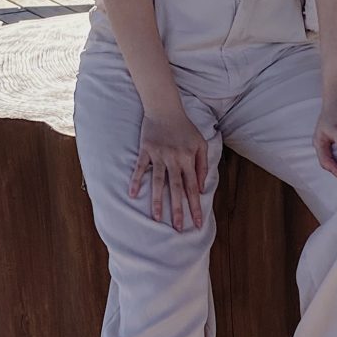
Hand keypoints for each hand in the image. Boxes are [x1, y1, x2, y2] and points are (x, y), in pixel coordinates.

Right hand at [130, 106, 209, 229]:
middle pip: (176, 189)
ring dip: (157, 201)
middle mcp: (174, 159)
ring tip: (157, 218)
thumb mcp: (200, 144)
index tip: (197, 223)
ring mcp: (159, 155)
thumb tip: (202, 187)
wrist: (165, 108)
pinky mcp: (146, 150)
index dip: (195, 206)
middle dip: (178, 210)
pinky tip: (133, 194)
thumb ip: (203, 165)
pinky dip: (136, 181)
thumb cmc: (185, 127)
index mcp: (188, 159)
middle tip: (179, 228)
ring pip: (158, 182)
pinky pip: (140, 168)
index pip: (193, 187)